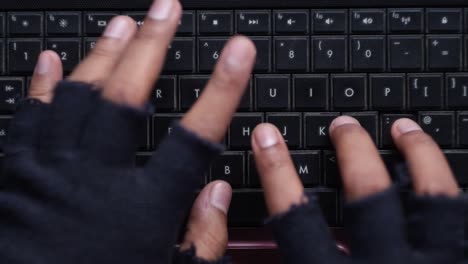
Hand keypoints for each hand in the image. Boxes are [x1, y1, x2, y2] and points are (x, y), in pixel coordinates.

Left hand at [1, 0, 255, 261]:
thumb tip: (218, 192)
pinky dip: (41, 86)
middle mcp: (96, 181)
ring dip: (103, 54)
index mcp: (141, 208)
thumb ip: (201, 239)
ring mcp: (51, 174)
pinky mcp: (16, 178)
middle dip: (152, 46)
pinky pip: (29, 119)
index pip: (193, 137)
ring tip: (125, 22)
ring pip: (77, 97)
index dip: (221, 89)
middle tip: (167, 8)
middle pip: (127, 97)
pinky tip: (53, 59)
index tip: (238, 52)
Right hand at [251, 117, 465, 263]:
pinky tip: (442, 178)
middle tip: (343, 127)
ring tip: (406, 129)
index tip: (267, 138)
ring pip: (437, 198)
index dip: (277, 172)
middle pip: (370, 195)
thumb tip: (255, 245)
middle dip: (353, 150)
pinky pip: (464, 221)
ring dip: (421, 156)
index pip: (297, 219)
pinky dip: (453, 191)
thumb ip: (289, 260)